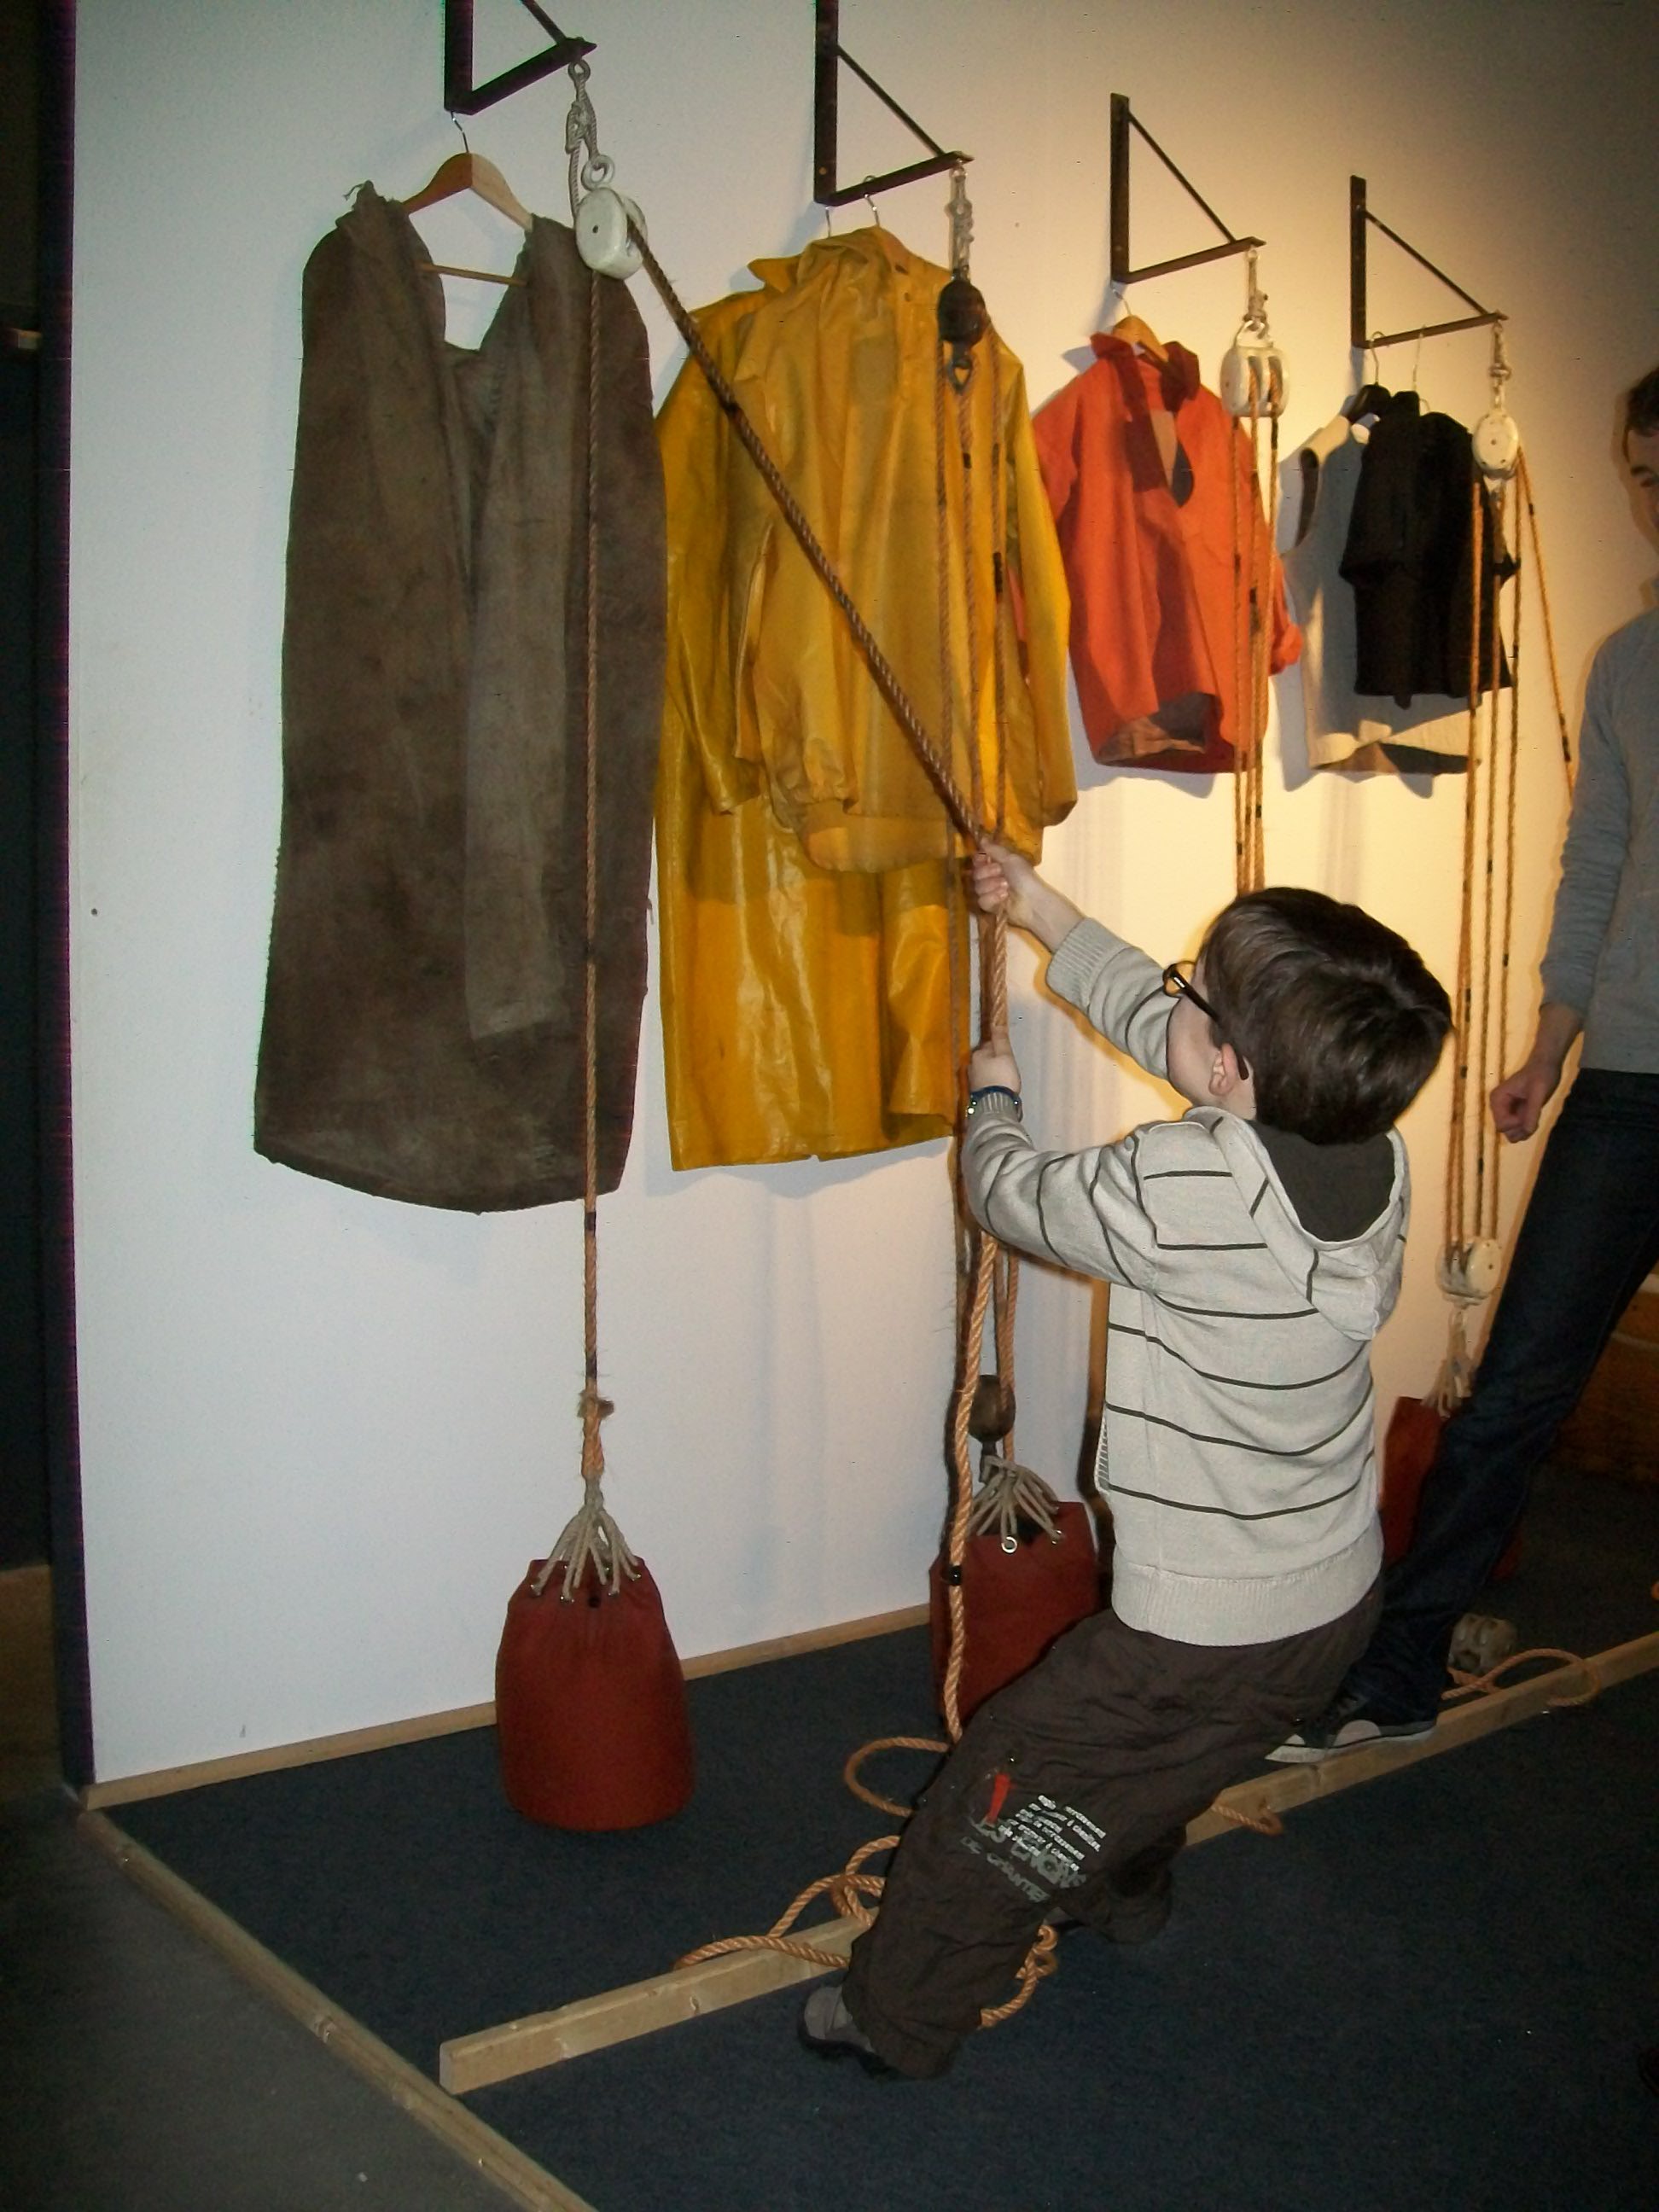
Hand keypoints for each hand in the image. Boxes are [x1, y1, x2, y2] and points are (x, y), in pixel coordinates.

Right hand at [968, 842, 1082, 951]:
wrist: (1031, 900)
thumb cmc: (1024, 877)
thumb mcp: (1011, 859)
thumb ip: (994, 849)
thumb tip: (982, 838)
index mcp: (997, 864)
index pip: (978, 860)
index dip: (979, 859)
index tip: (984, 858)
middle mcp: (992, 877)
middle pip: (975, 873)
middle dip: (987, 872)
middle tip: (1000, 872)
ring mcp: (990, 892)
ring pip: (978, 887)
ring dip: (992, 885)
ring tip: (1006, 887)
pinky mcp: (990, 906)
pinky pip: (982, 900)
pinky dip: (992, 898)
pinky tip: (1004, 897)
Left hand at [969, 1028, 1020, 1095]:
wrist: (996, 1105)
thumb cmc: (1003, 1078)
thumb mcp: (1006, 1056)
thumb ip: (1000, 1039)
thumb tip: (997, 1022)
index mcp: (978, 1054)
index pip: (989, 1045)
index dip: (1000, 1048)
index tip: (1007, 1055)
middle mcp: (971, 1065)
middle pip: (985, 1058)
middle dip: (994, 1060)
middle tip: (1007, 1068)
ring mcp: (972, 1079)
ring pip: (983, 1070)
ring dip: (991, 1072)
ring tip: (1003, 1079)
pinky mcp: (974, 1091)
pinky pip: (983, 1081)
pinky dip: (989, 1082)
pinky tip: (997, 1087)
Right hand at [1490, 1058, 1559, 1141]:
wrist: (1546, 1066)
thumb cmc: (1541, 1076)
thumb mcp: (1538, 1094)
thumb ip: (1532, 1113)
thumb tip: (1527, 1132)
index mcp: (1497, 1099)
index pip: (1501, 1125)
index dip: (1517, 1124)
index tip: (1529, 1114)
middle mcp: (1498, 1106)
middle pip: (1505, 1130)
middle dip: (1520, 1129)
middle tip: (1534, 1118)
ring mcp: (1506, 1110)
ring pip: (1510, 1132)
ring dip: (1524, 1130)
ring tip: (1535, 1119)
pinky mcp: (1514, 1112)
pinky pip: (1517, 1129)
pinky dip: (1526, 1128)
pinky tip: (1535, 1119)